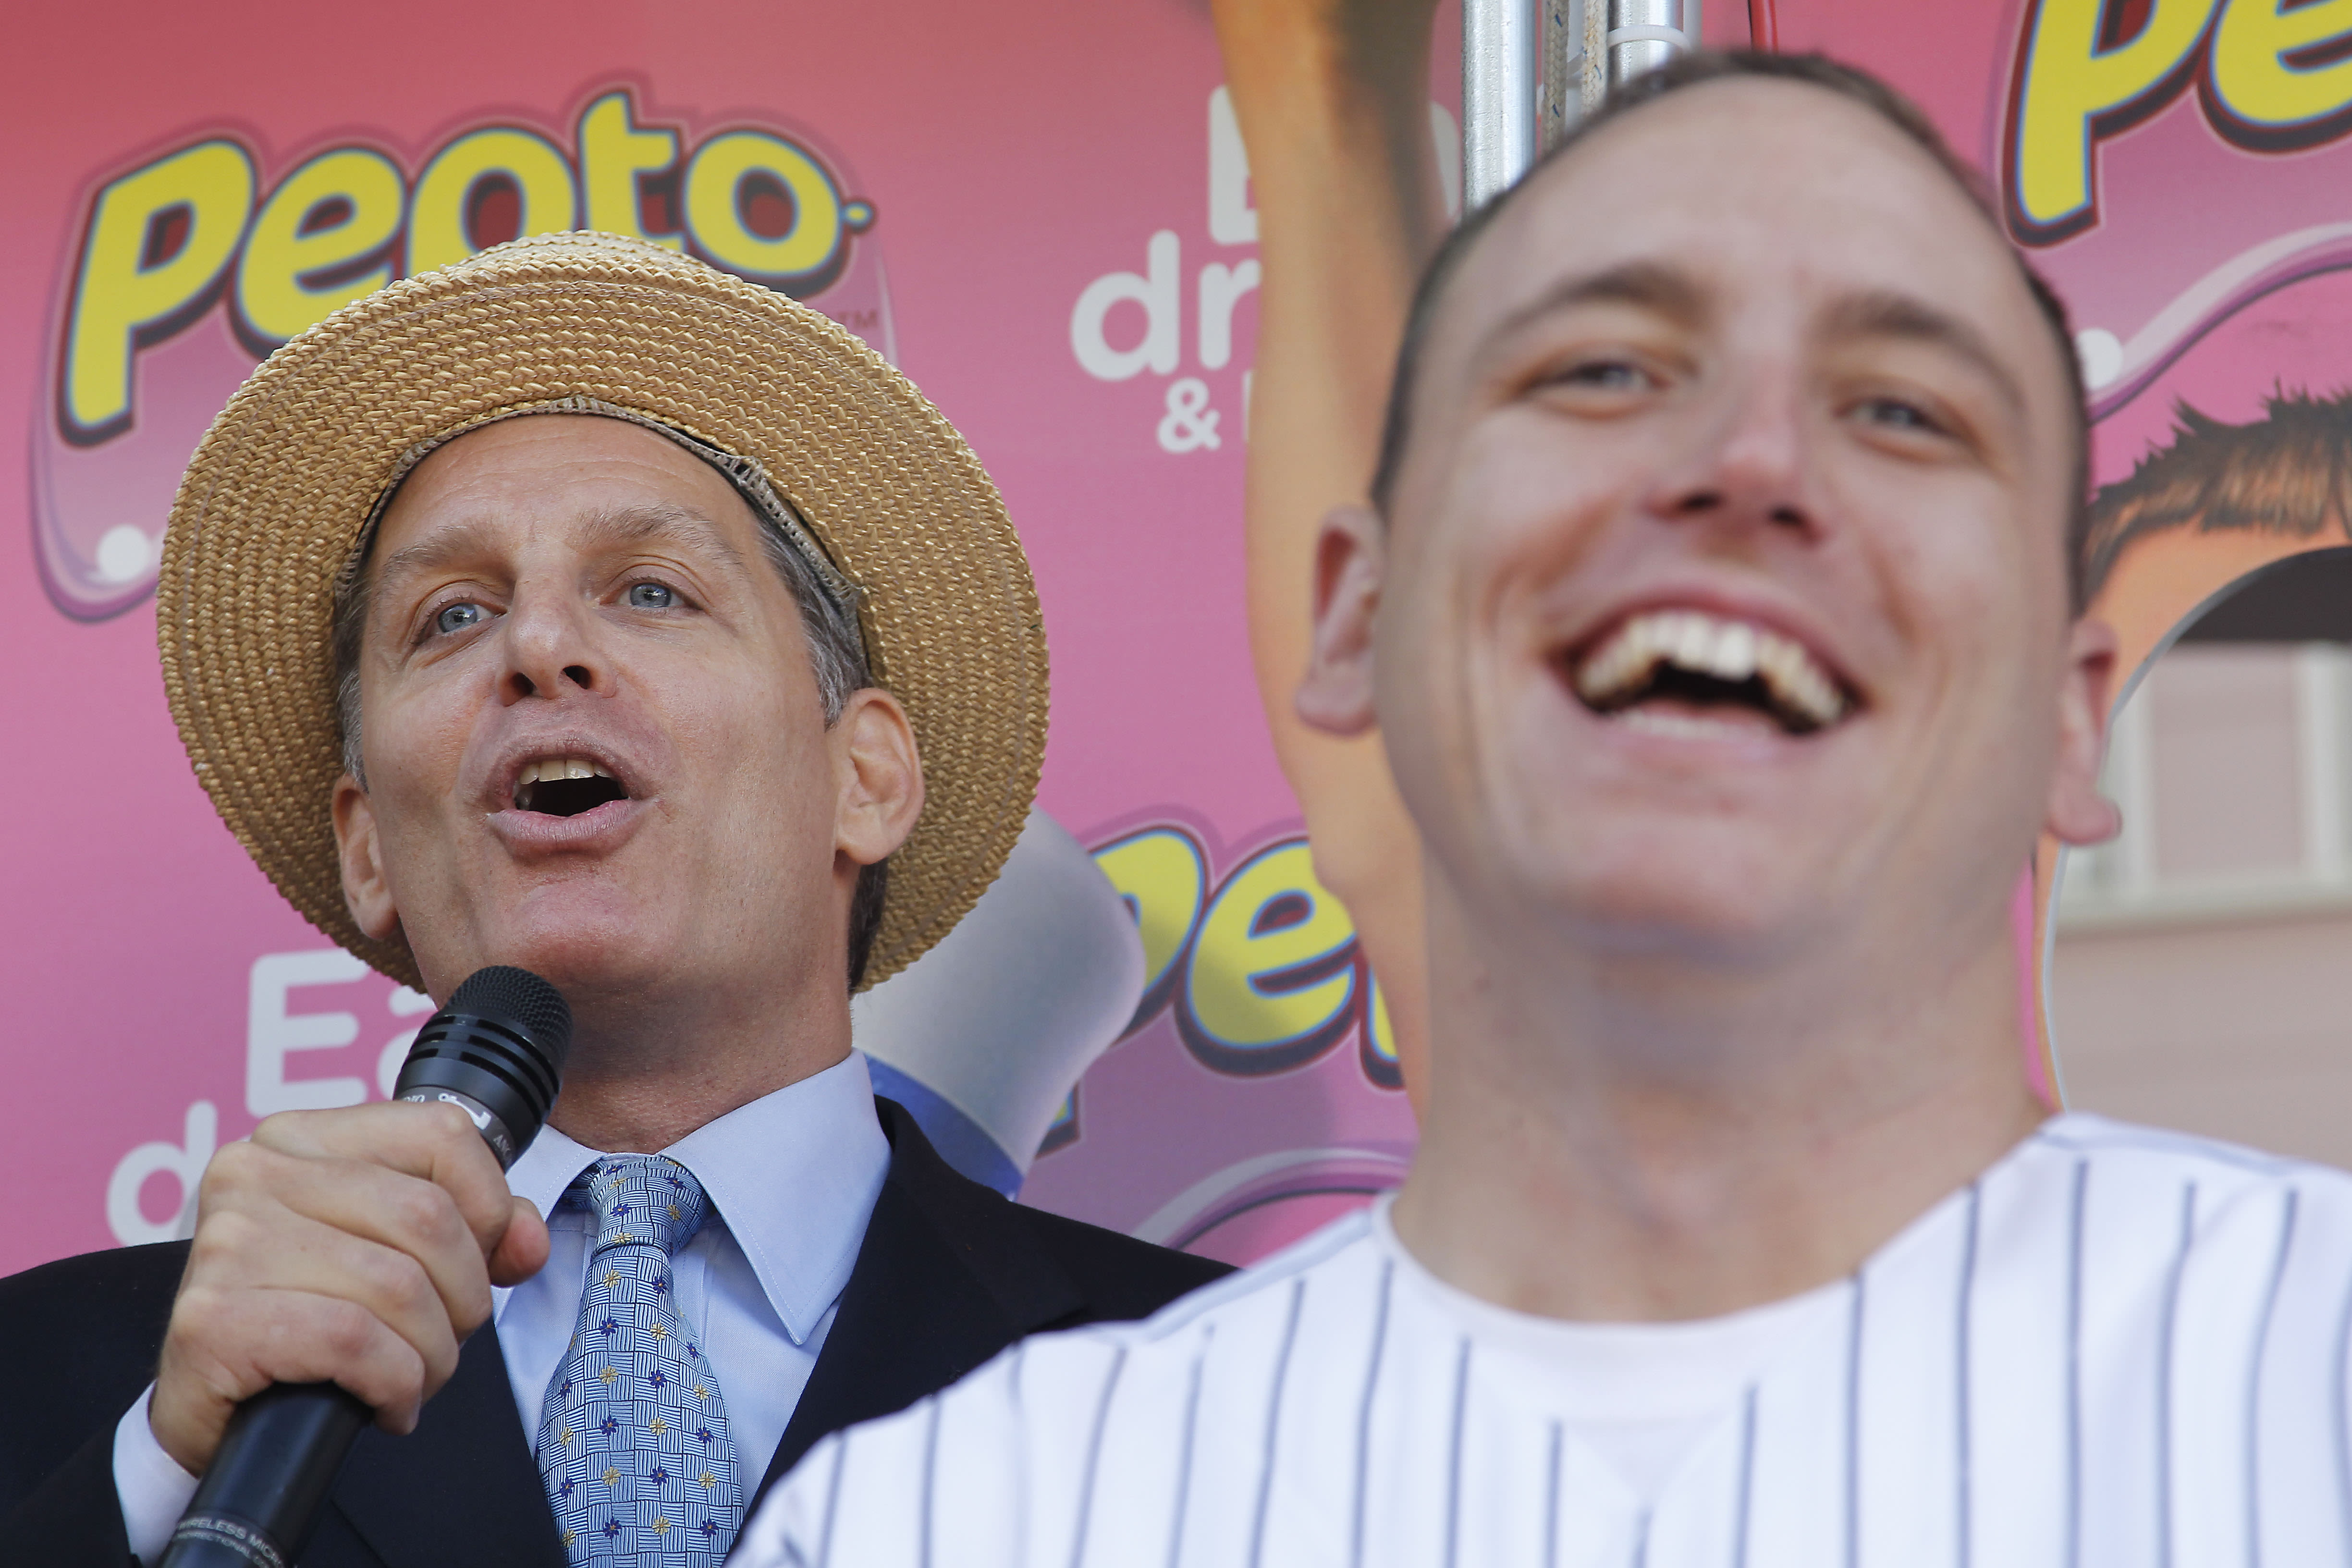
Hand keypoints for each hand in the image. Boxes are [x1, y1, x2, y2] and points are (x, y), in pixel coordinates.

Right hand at [150, 1100, 549, 1474]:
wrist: (215, 1414)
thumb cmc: (309, 1322)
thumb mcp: (397, 1254)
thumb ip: (478, 1230)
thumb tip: (529, 1241)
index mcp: (299, 1137)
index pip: (442, 1132)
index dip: (488, 1207)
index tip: (478, 1264)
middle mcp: (252, 1173)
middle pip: (428, 1217)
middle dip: (464, 1296)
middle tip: (444, 1341)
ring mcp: (225, 1243)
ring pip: (399, 1286)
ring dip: (433, 1353)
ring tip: (414, 1376)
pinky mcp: (212, 1319)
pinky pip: (354, 1341)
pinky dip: (395, 1383)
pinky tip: (385, 1403)